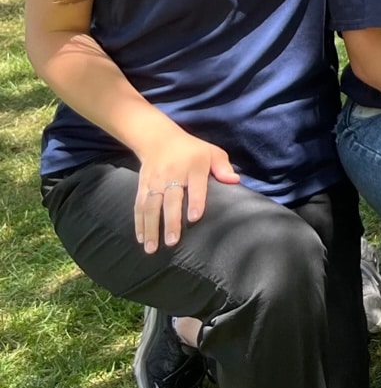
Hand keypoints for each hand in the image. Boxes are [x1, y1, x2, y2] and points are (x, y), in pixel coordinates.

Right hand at [134, 129, 241, 253]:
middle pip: (171, 199)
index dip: (195, 201)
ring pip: (151, 206)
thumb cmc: (192, 151)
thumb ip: (223, 167)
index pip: (195, 185)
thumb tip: (234, 181)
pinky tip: (141, 239)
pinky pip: (139, 206)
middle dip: (170, 221)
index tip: (194, 217)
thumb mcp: (212, 153)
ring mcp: (155, 181)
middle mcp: (172, 175)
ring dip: (151, 227)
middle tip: (172, 242)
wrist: (159, 139)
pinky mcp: (142, 186)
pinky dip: (139, 223)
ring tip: (152, 248)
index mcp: (193, 167)